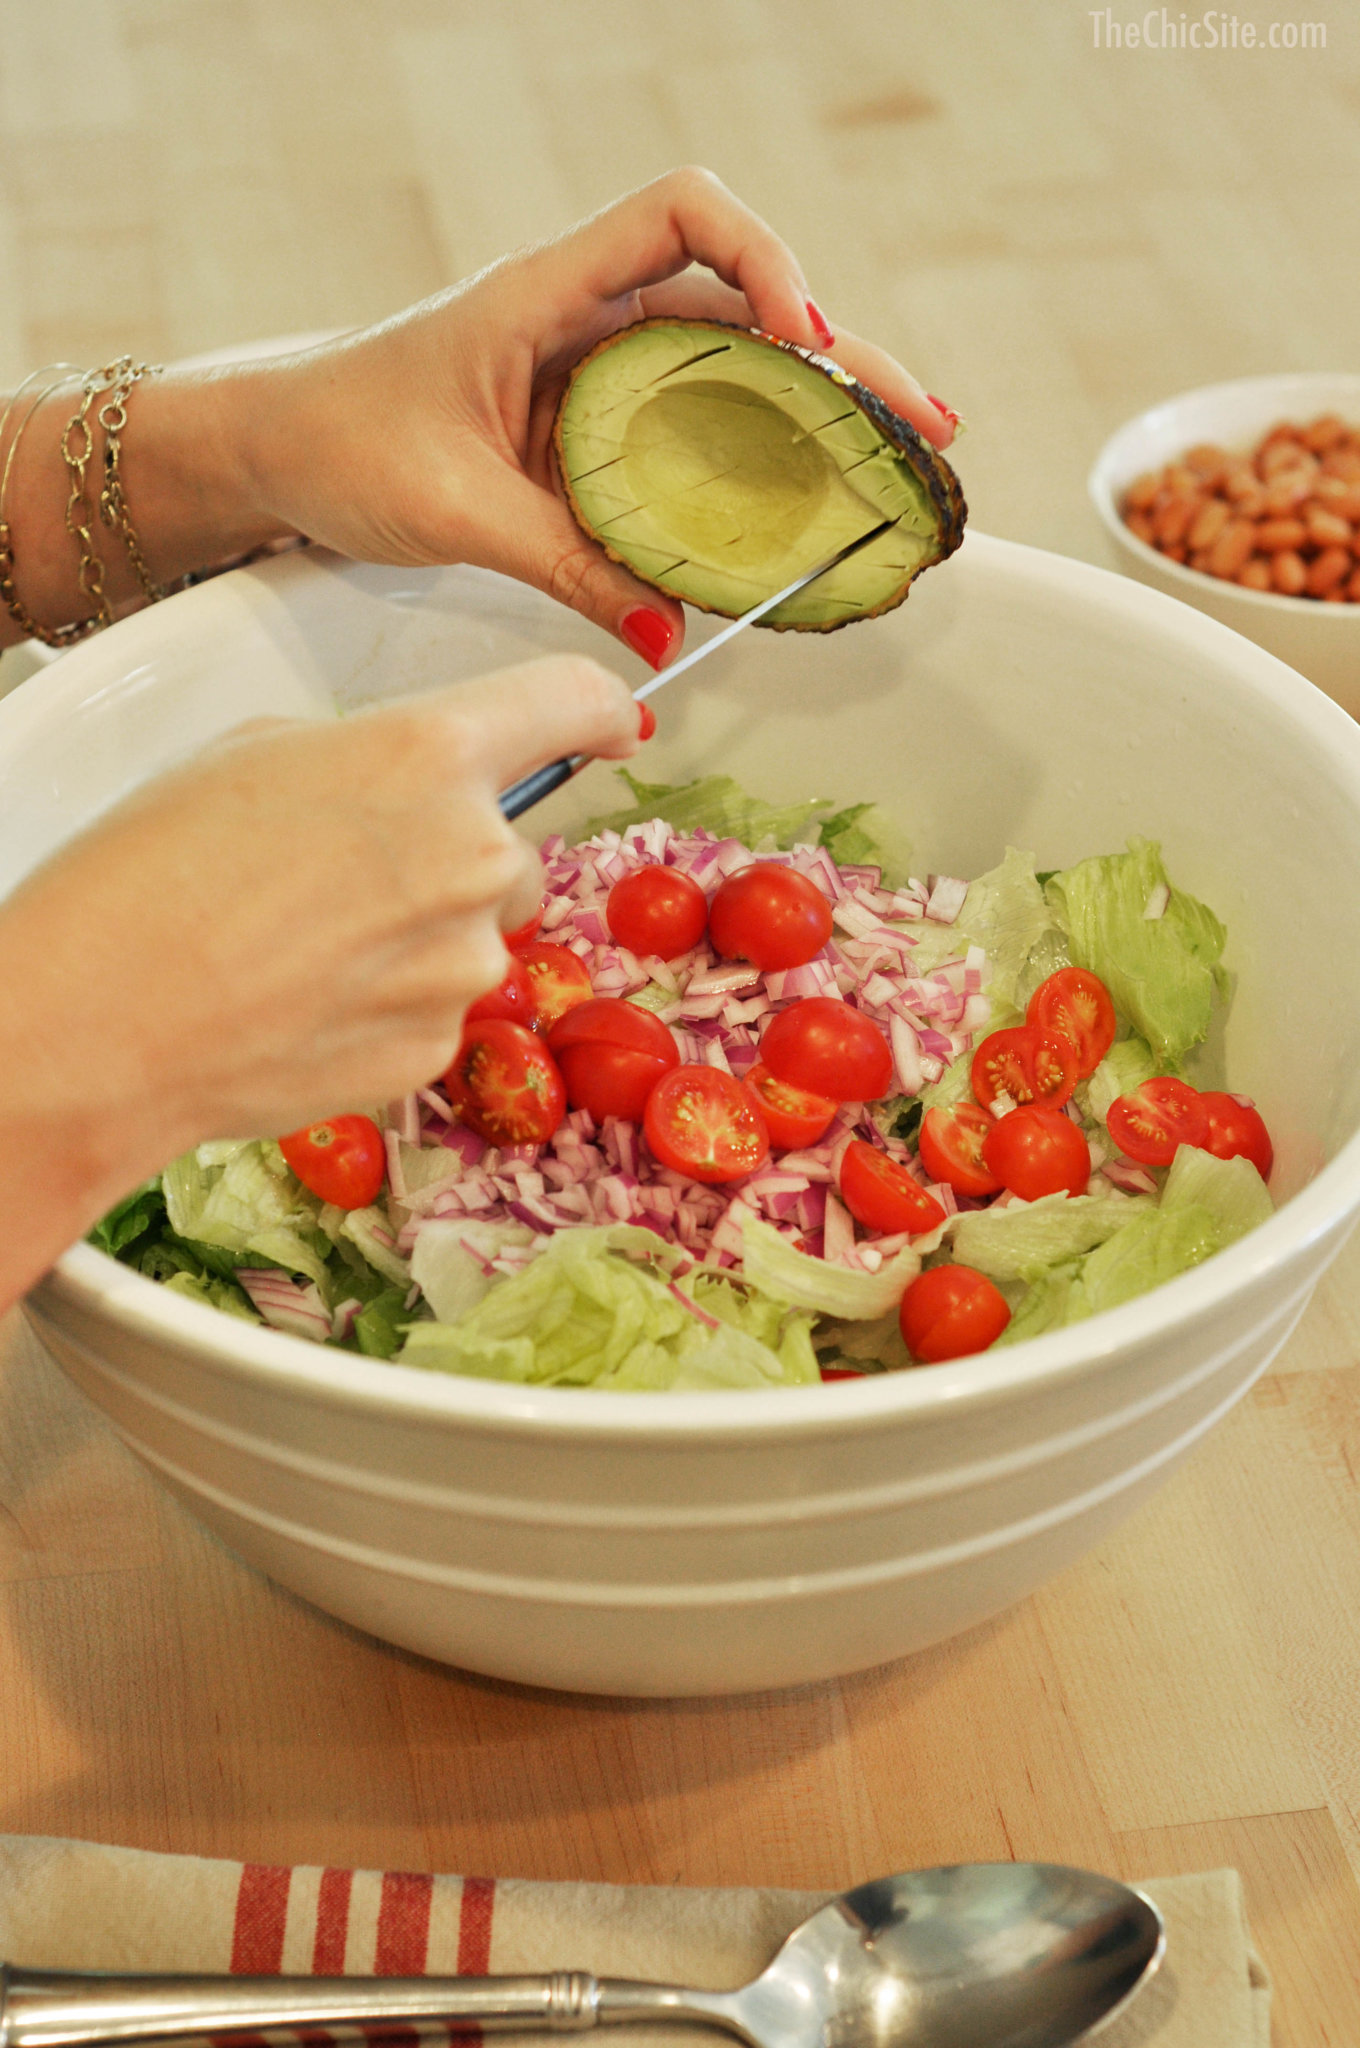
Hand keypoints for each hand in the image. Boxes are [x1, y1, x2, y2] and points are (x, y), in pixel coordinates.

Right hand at [0, 656, 642, 1306]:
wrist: (100, 1021)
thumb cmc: (148, 873)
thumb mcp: (258, 756)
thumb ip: (371, 757)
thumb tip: (407, 788)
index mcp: (428, 753)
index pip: (568, 700)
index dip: (596, 707)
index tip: (612, 721)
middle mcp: (473, 854)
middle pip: (513, 845)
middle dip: (453, 857)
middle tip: (345, 877)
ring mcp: (464, 961)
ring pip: (473, 934)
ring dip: (418, 936)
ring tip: (304, 946)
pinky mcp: (438, 1043)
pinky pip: (437, 1007)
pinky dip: (389, 1002)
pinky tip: (306, 1002)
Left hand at [236, 167, 954, 665]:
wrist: (277, 451)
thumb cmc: (340, 440)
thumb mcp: (456, 510)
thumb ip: (565, 568)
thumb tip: (661, 642)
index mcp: (548, 292)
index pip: (685, 214)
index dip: (765, 260)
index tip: (806, 345)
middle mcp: (589, 317)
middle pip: (745, 304)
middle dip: (843, 359)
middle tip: (923, 427)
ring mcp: (599, 373)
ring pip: (734, 372)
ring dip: (818, 416)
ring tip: (898, 469)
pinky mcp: (596, 430)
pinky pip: (694, 439)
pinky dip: (754, 469)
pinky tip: (803, 513)